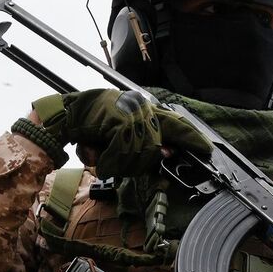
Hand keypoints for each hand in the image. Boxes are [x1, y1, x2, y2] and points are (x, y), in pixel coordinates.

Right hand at [31, 89, 209, 176]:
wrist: (66, 115)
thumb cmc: (92, 127)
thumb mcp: (120, 138)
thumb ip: (143, 147)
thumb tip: (166, 155)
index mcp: (144, 111)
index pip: (176, 123)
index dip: (192, 137)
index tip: (207, 149)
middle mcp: (141, 109)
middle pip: (157, 145)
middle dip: (143, 160)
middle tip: (129, 162)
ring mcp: (131, 113)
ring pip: (141, 152)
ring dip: (122, 162)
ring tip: (104, 156)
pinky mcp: (119, 120)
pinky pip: (124, 152)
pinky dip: (111, 160)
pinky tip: (99, 156)